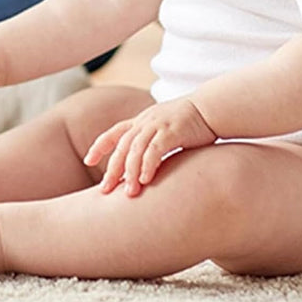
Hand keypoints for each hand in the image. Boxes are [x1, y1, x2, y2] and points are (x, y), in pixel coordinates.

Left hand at [83, 98, 216, 195]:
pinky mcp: (172, 131)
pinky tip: (145, 180)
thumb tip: (146, 167)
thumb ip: (154, 144)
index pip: (114, 132)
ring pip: (135, 149)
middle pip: (121, 146)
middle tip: (104, 189)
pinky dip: (148, 165)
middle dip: (112, 168)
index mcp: (141, 121)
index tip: (88, 160)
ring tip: (128, 192)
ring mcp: (157, 125)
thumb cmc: (192, 124)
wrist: (212, 108)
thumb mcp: (166, 130)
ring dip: (130, 172)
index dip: (100, 146)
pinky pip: (155, 150)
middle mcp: (145, 121)